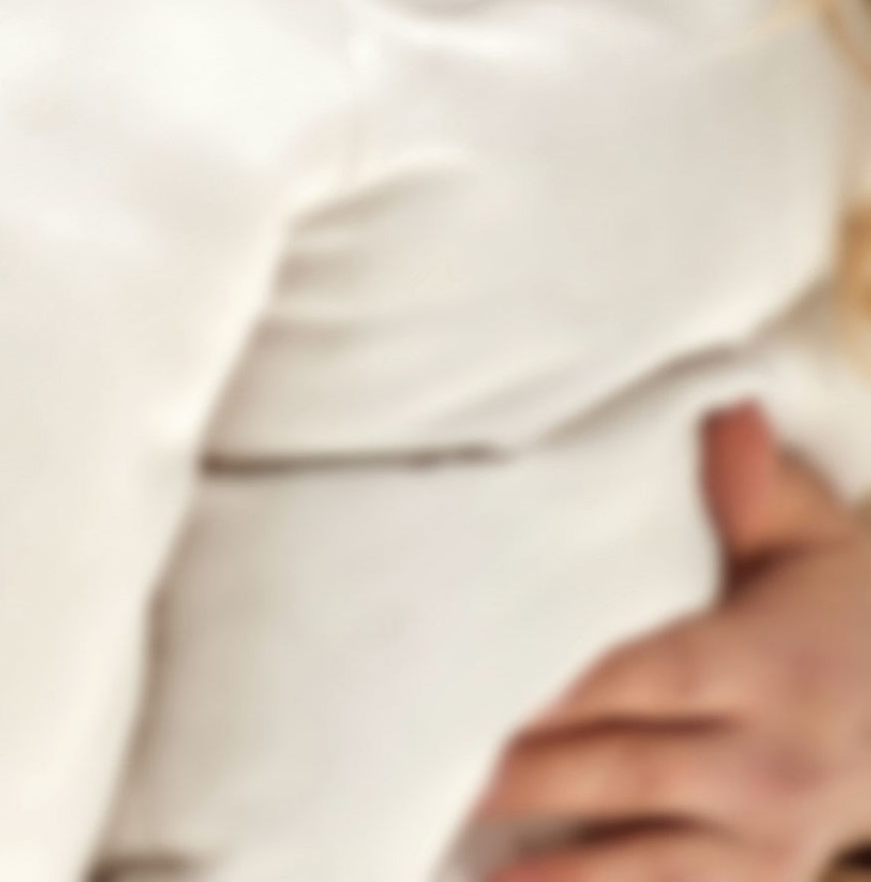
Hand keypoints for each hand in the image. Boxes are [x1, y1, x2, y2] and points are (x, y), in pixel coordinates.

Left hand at [473, 404, 870, 876]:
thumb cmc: (839, 605)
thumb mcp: (815, 535)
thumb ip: (760, 484)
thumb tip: (729, 415)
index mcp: (774, 665)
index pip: (649, 672)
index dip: (562, 682)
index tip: (475, 671)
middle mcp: (771, 762)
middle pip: (626, 767)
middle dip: (525, 767)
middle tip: (424, 752)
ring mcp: (767, 840)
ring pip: (639, 856)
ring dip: (546, 861)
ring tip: (454, 839)